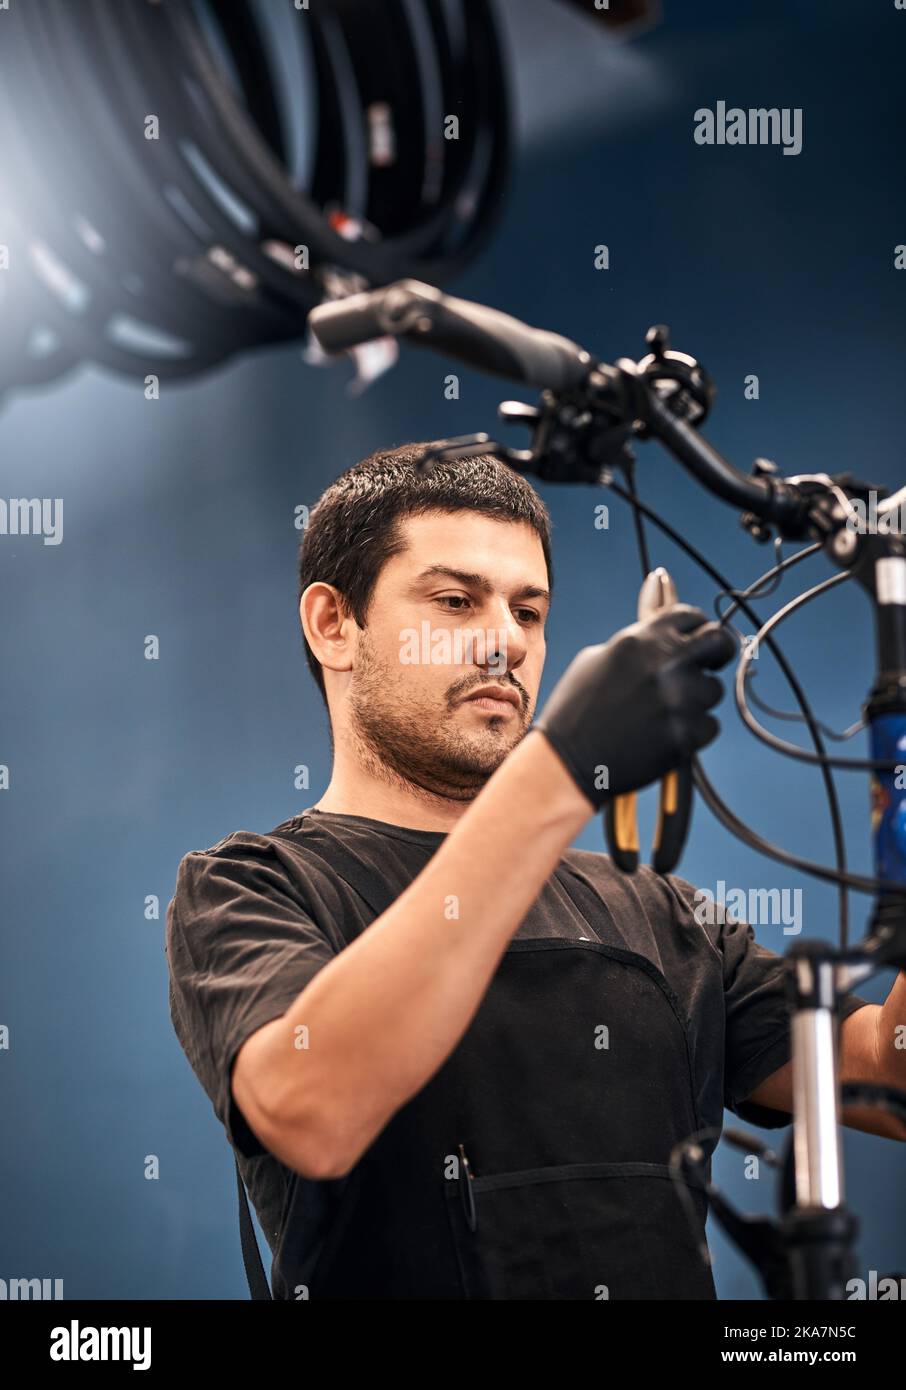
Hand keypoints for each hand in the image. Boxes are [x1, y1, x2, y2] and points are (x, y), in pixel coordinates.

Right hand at [531, 604, 735, 806]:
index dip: (695, 628)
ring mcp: (679, 699)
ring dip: (696, 699)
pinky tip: (662, 735)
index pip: (691, 616)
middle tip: (709, 664)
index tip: (694, 639)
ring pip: (713, 690)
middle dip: (718, 651)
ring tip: (661, 713)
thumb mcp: (596, 659)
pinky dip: (691, 731)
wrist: (566, 761)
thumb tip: (661, 614)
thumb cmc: (575, 711)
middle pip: (720, 642)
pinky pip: (708, 725)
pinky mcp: (686, 734)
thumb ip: (636, 640)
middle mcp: (665, 663)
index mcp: (641, 640)